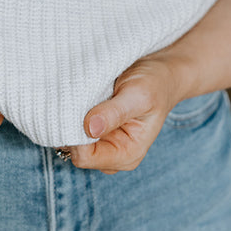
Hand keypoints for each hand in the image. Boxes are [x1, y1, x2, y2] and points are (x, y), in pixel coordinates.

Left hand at [70, 53, 182, 173]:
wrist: (160, 73)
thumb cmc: (154, 84)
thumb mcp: (138, 95)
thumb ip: (114, 113)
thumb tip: (90, 128)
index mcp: (126, 155)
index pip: (85, 157)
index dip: (74, 135)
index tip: (75, 108)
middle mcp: (112, 154)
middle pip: (74, 151)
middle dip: (71, 127)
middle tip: (78, 99)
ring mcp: (102, 144)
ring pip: (70, 139)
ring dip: (70, 119)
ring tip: (83, 96)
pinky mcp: (94, 131)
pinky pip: (72, 127)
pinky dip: (72, 114)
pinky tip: (82, 98)